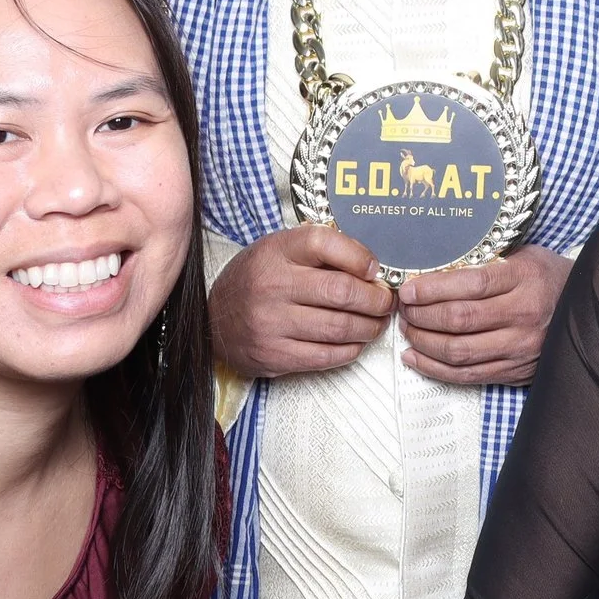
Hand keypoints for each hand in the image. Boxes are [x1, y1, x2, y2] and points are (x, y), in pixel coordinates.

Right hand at [208, 225, 395, 379]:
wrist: (213, 318)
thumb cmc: (258, 278)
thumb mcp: (280, 249)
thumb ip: (320, 251)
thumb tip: (371, 267)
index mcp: (276, 252)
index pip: (325, 243)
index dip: (359, 257)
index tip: (375, 269)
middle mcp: (272, 286)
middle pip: (341, 291)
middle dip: (376, 299)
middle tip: (386, 301)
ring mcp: (272, 323)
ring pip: (339, 327)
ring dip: (369, 327)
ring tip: (377, 322)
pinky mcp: (274, 355)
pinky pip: (326, 355)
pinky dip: (351, 349)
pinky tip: (356, 342)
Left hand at [396, 246, 572, 384]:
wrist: (586, 309)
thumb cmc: (546, 277)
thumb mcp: (524, 256)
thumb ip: (486, 261)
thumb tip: (434, 269)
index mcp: (525, 278)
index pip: (471, 284)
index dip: (432, 288)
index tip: (408, 289)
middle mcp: (523, 315)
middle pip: (460, 319)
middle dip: (421, 315)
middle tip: (403, 308)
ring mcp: (520, 347)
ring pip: (459, 351)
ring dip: (423, 342)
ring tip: (407, 329)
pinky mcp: (515, 371)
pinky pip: (467, 374)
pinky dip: (435, 368)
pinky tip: (415, 356)